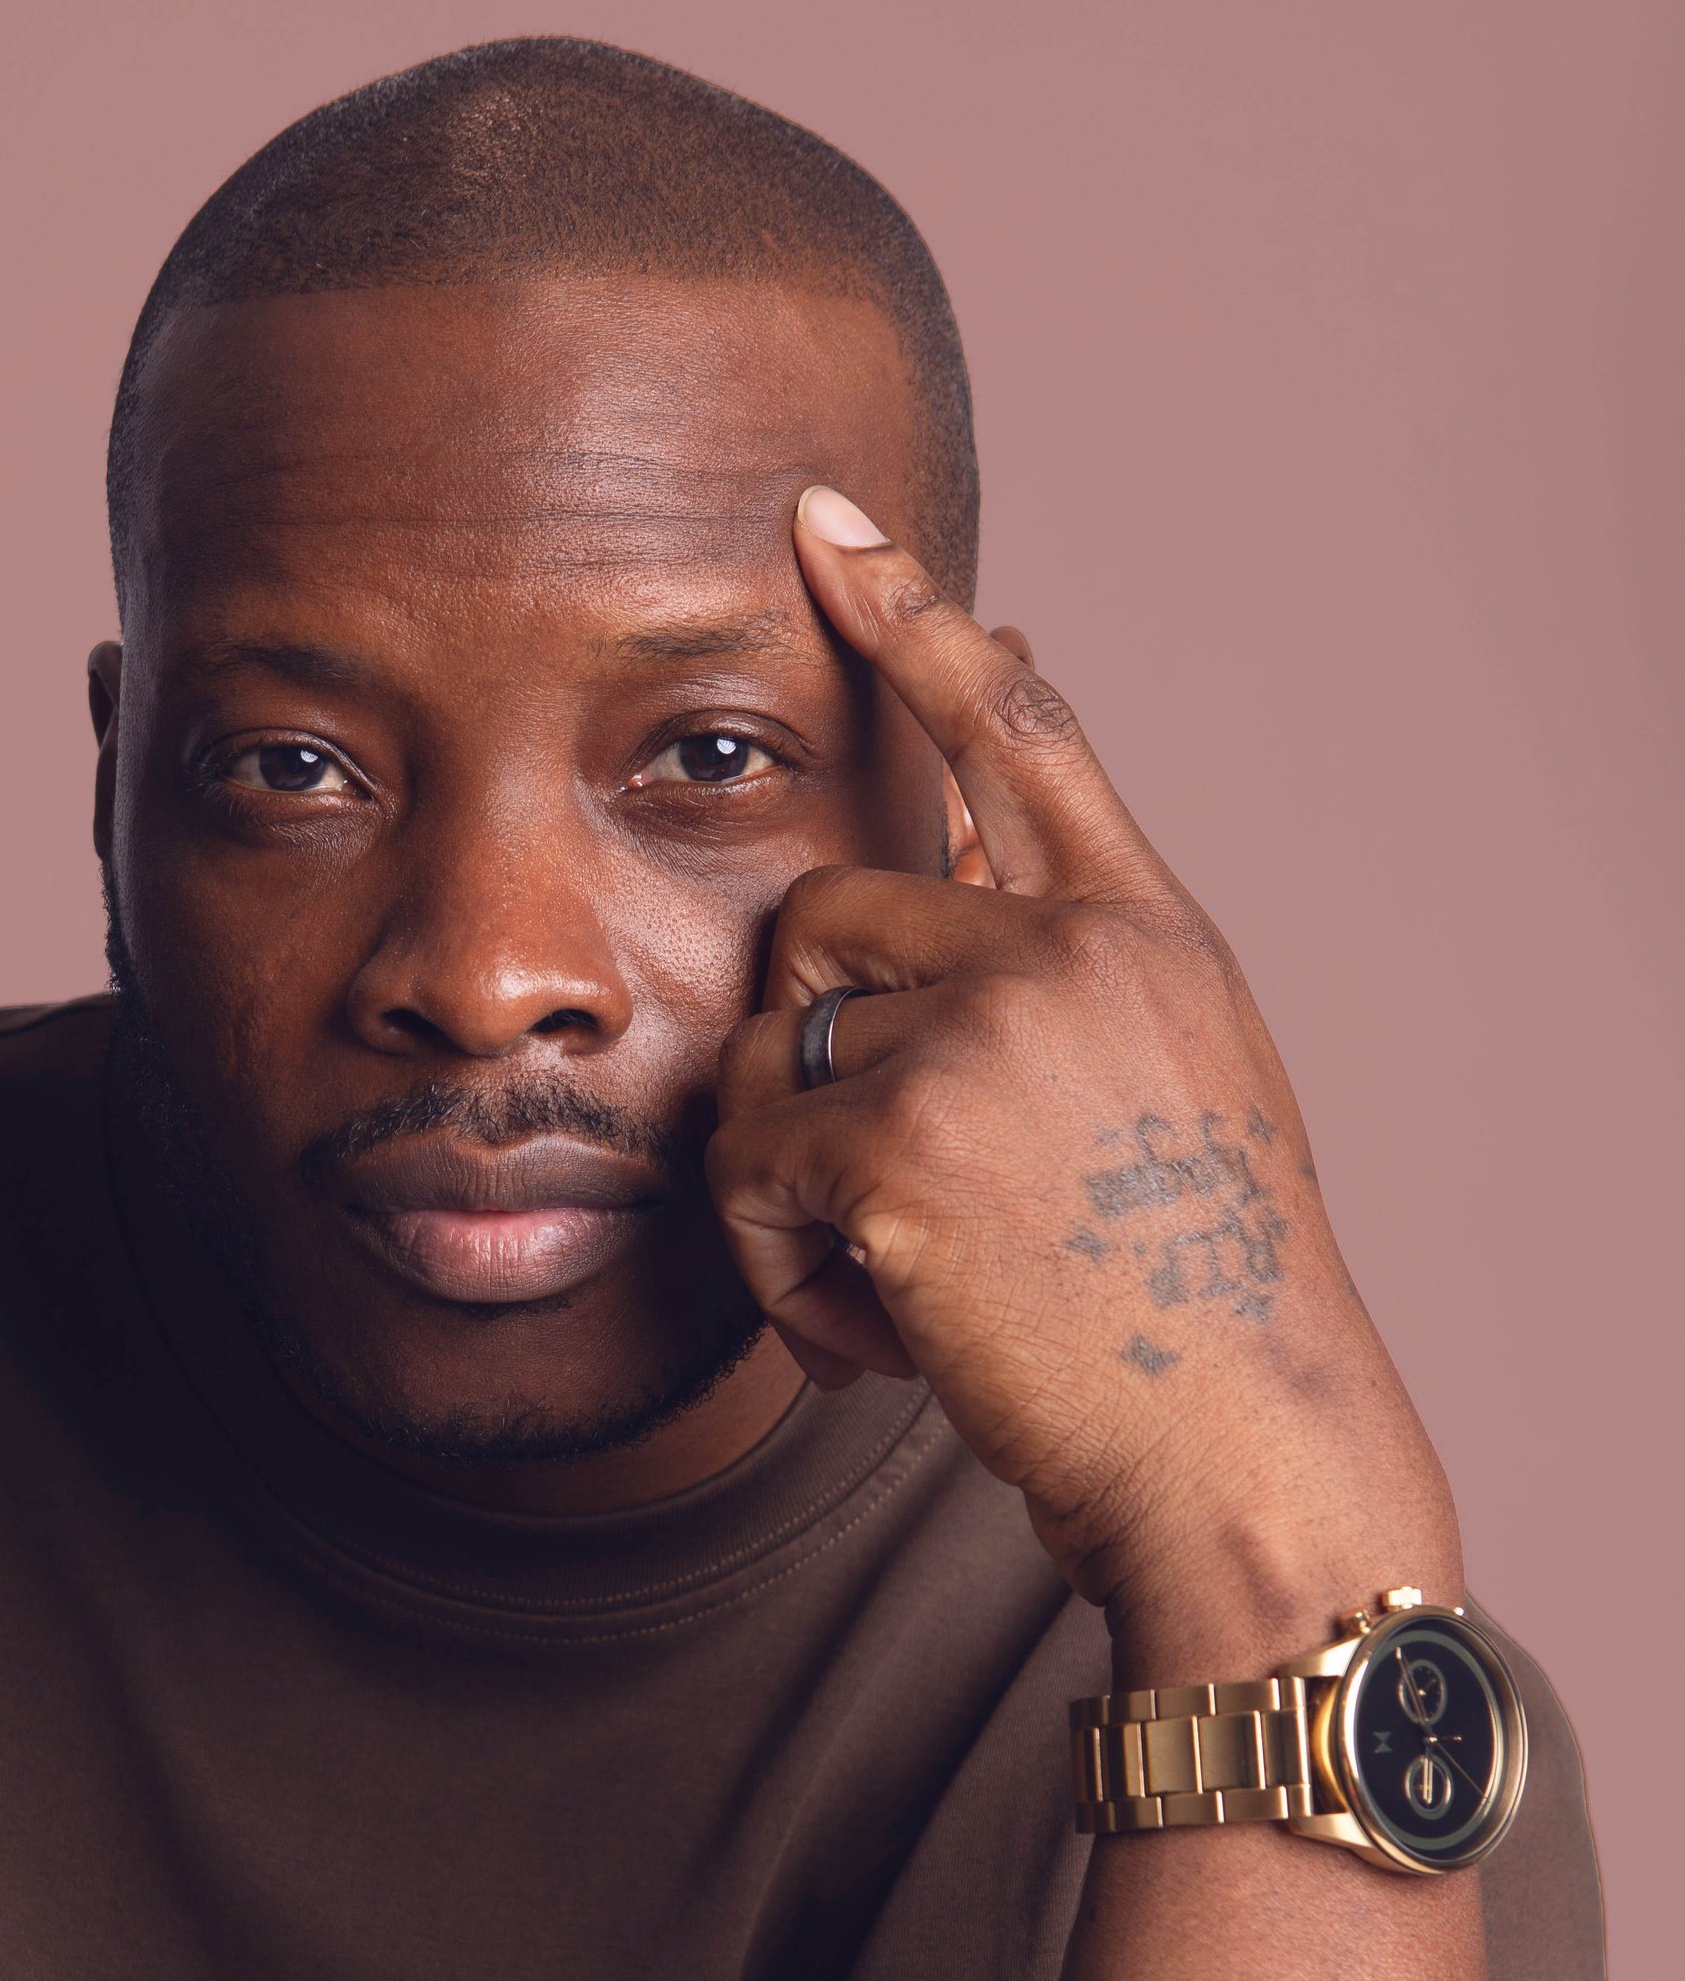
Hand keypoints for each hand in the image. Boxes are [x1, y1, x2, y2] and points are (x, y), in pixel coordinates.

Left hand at [707, 492, 1460, 1676]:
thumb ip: (1073, 980)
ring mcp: (979, 1036)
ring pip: (768, 1059)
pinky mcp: (891, 1139)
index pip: (1016, 733)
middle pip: (825, 916)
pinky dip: (783, 1272)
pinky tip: (880, 1336)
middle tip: (883, 1188)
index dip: (915, 624)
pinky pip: (744, 1173)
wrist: (1235, 1451)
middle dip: (809, 1054)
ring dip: (797, 1188)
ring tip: (900, 1285)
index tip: (826, 530)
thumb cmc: (1196, 1309)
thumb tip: (964, 877)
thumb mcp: (1177, 1093)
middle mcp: (1065, 954)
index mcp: (1145, 934)